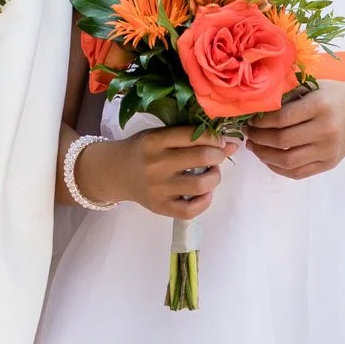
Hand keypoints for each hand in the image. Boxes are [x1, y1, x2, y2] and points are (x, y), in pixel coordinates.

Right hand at [76, 125, 236, 219]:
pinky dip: (205, 201)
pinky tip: (204, 193)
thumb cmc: (142, 149)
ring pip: (200, 185)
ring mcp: (157, 188)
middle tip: (218, 156)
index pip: (194, 135)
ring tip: (211, 173)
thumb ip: (188, 136)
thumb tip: (229, 144)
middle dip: (218, 155)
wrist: (115, 172)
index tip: (218, 141)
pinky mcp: (159, 207)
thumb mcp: (158, 135)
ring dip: (215, 177)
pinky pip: (191, 209)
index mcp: (154, 140)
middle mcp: (155, 164)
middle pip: (201, 158)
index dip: (214, 138)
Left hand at [246, 83, 344, 178]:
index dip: (260, 122)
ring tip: (254, 146)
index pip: (282, 119)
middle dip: (258, 138)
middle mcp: (326, 130)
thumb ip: (287, 95)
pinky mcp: (329, 163)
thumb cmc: (332, 96)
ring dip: (264, 155)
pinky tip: (268, 158)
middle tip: (248, 133)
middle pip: (282, 141)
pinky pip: (297, 172)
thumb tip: (255, 106)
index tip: (250, 120)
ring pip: (287, 161)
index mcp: (320, 106)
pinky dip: (278, 168)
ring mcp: (328, 150)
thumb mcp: (312, 87)